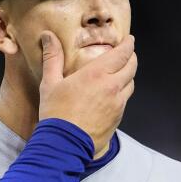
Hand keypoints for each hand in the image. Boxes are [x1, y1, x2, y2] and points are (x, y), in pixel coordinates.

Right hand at [38, 31, 136, 155]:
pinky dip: (123, 92)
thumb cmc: (56, 114)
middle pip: (132, 67)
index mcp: (97, 74)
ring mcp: (117, 104)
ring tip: (120, 72)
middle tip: (127, 53)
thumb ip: (52, 58)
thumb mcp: (50, 83)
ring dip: (128, 75)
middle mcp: (112, 87)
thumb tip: (48, 36)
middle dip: (131, 57)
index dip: (128, 44)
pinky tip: (113, 93)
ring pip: (131, 84)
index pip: (122, 53)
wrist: (65, 145)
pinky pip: (125, 100)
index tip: (129, 39)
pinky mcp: (118, 118)